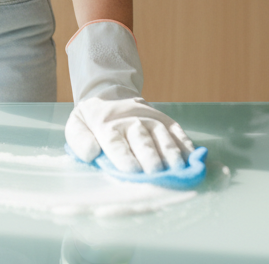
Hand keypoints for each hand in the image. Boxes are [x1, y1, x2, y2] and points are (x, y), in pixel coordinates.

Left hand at [65, 20, 194, 173]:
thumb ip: (79, 141)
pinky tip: (193, 158)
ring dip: (172, 154)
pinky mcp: (165, 120)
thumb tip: (92, 153)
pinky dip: (186, 145)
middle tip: (157, 175)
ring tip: (179, 171)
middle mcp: (131, 122)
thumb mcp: (76, 125)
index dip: (125, 158)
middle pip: (143, 142)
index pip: (116, 144)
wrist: (110, 93)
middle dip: (151, 158)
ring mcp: (151, 120)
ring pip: (163, 137)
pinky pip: (178, 132)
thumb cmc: (92, 119)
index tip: (133, 173)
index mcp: (107, 126)